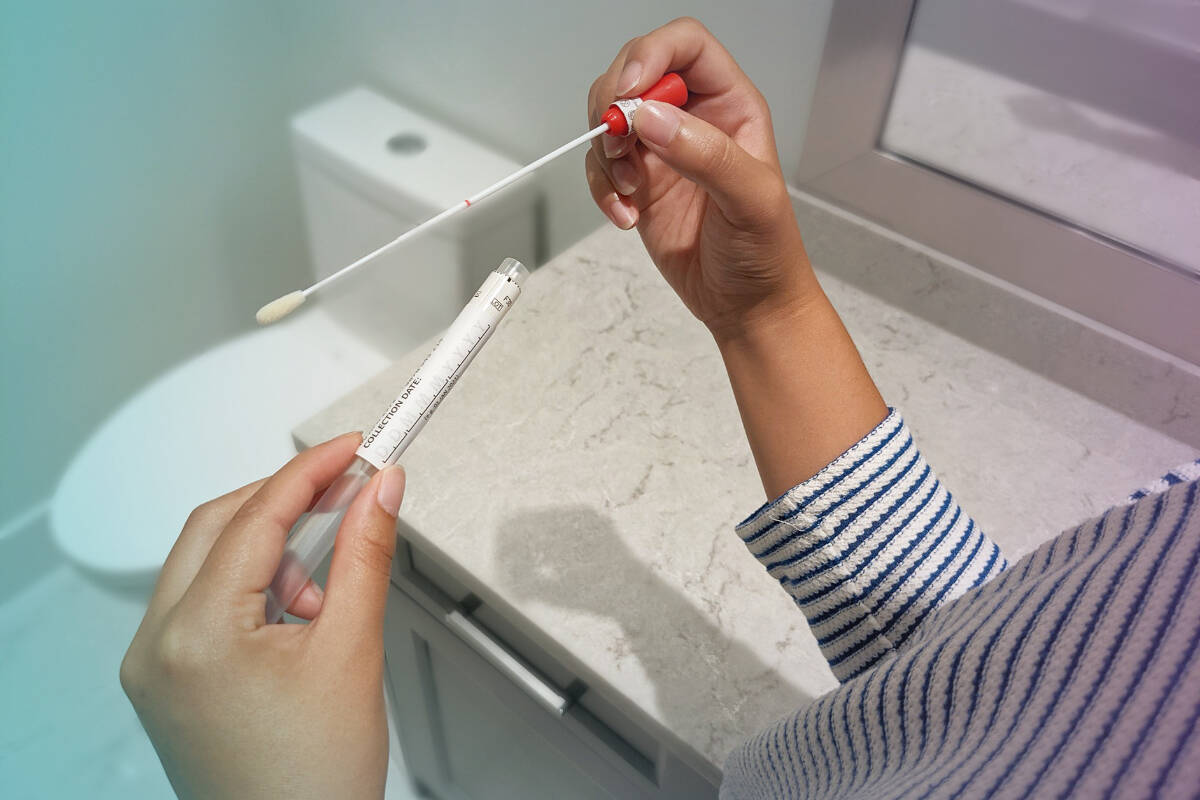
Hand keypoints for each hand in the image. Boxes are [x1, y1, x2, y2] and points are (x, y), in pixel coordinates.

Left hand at [120, 432, 405, 799]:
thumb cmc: (313, 781)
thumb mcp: (352, 651)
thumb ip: (366, 555)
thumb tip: (381, 490)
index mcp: (195, 636)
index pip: (255, 518)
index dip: (311, 472)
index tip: (353, 448)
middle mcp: (156, 647)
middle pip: (217, 527)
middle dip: (285, 504)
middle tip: (347, 489)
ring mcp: (153, 666)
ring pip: (206, 561)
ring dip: (269, 550)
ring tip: (325, 592)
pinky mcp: (165, 681)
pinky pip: (201, 603)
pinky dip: (250, 588)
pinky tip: (297, 614)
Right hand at [585, 17, 819, 339]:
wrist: (747, 306)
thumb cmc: (766, 252)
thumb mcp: (750, 199)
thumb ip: (705, 154)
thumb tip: (652, 118)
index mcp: (731, 105)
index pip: (685, 46)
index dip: (651, 55)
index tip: (629, 91)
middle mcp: (693, 118)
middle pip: (635, 73)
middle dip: (614, 105)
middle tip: (619, 146)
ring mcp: (662, 150)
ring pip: (610, 118)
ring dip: (606, 152)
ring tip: (629, 191)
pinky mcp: (638, 183)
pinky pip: (601, 166)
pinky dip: (601, 189)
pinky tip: (625, 216)